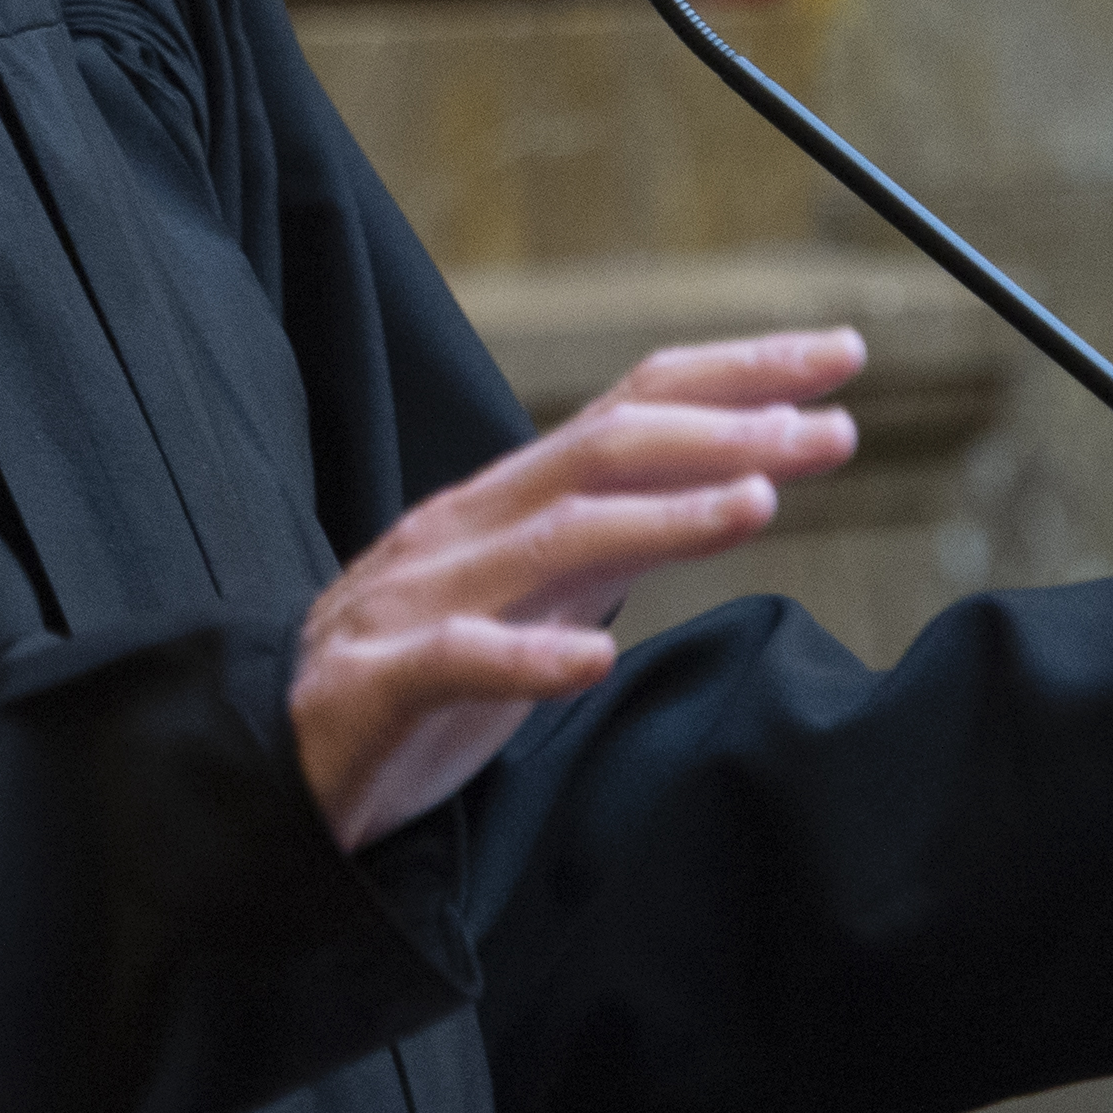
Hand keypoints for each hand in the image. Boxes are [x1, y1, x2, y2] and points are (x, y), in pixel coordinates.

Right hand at [292, 329, 863, 851]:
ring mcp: (424, 599)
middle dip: (728, 427)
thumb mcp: (536, 594)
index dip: (737, 373)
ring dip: (663, 518)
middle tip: (834, 425)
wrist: (272, 756)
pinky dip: (526, 659)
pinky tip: (590, 663)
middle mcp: (473, 528)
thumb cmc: (420, 675)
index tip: (841, 357)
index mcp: (512, 502)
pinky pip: (456, 661)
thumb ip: (621, 541)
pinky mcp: (381, 685)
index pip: (632, 408)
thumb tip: (740, 483)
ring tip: (759, 502)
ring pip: (552, 541)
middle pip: (607, 449)